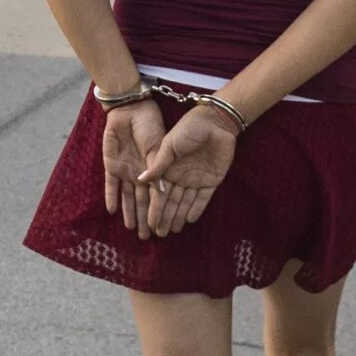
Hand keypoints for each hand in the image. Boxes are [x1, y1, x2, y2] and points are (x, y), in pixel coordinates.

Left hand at [100, 97, 163, 225]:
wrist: (131, 110)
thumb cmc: (149, 126)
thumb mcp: (158, 146)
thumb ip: (158, 168)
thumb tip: (162, 192)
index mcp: (154, 170)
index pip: (156, 196)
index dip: (158, 211)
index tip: (161, 226)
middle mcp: (140, 174)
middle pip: (141, 201)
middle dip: (143, 218)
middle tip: (145, 236)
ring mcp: (126, 171)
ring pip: (127, 196)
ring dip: (129, 212)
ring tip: (131, 228)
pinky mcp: (111, 166)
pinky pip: (110, 185)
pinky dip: (111, 197)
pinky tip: (112, 211)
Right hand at [136, 102, 238, 238]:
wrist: (214, 121)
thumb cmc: (188, 129)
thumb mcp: (168, 145)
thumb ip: (157, 165)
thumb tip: (140, 180)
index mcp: (168, 168)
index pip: (159, 193)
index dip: (155, 208)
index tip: (149, 223)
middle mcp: (180, 176)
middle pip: (171, 201)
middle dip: (165, 217)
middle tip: (159, 234)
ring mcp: (196, 179)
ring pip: (186, 202)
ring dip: (179, 216)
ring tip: (172, 231)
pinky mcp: (212, 180)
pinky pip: (203, 198)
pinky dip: (197, 209)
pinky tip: (190, 220)